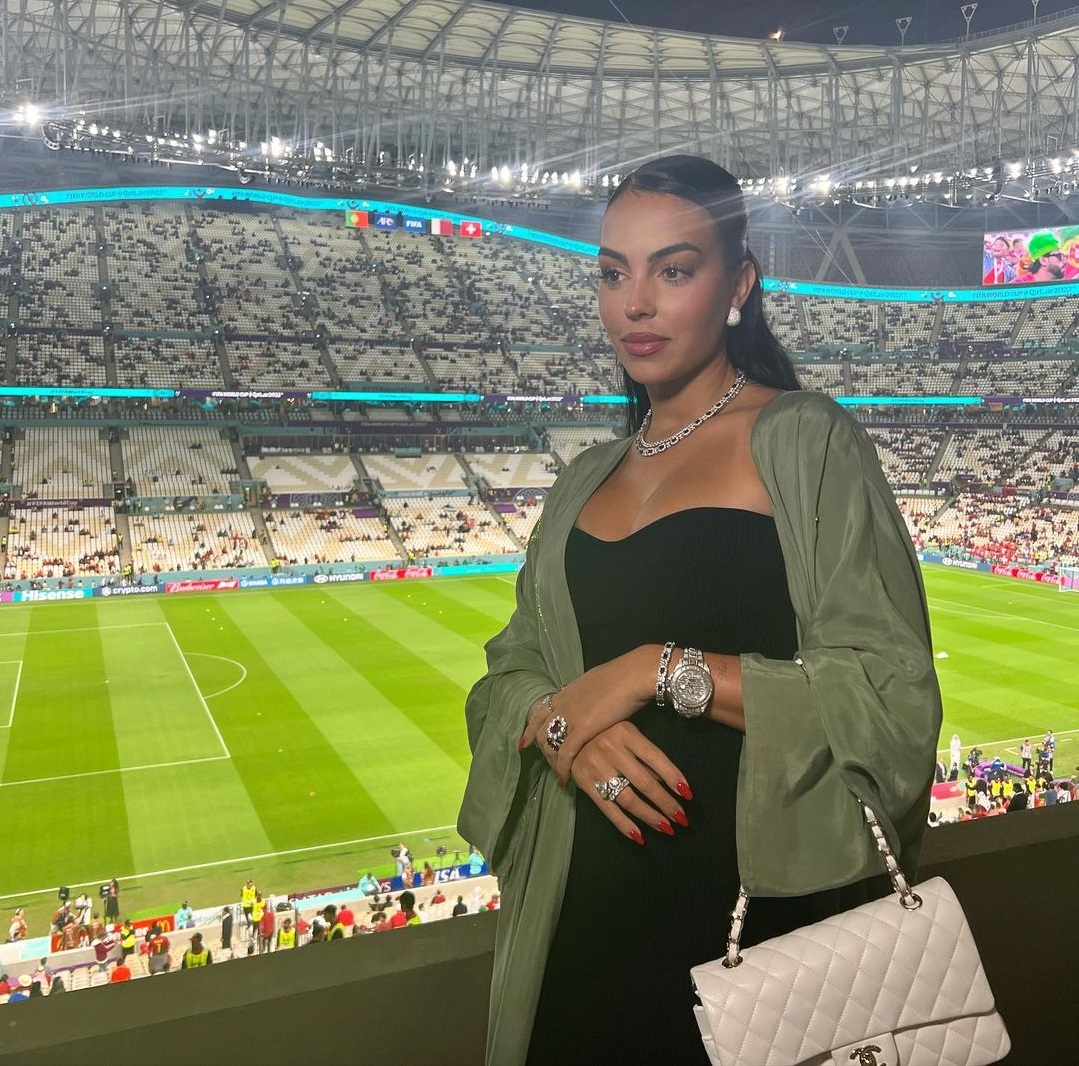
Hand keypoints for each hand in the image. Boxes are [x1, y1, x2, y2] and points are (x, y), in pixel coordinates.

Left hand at [518, 648, 654, 780]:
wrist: (632, 675)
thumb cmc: (620, 676)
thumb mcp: (593, 681)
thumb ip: (583, 692)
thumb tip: (583, 695)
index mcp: (565, 693)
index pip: (539, 713)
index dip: (530, 729)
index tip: (525, 743)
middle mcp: (562, 705)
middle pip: (541, 732)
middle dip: (542, 750)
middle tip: (549, 764)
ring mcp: (570, 717)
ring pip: (550, 745)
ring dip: (552, 762)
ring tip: (558, 774)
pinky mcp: (582, 729)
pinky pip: (565, 754)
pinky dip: (562, 768)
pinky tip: (565, 778)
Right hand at [570, 722, 691, 844]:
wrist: (567, 735)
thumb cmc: (606, 733)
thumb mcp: (627, 734)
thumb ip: (645, 756)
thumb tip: (670, 783)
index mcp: (626, 733)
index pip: (656, 757)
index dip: (673, 776)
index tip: (688, 794)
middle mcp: (610, 749)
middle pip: (644, 782)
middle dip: (666, 803)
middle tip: (682, 819)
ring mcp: (596, 768)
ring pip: (628, 798)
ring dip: (649, 816)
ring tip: (667, 828)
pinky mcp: (585, 783)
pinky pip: (607, 808)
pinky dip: (624, 824)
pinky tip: (639, 836)